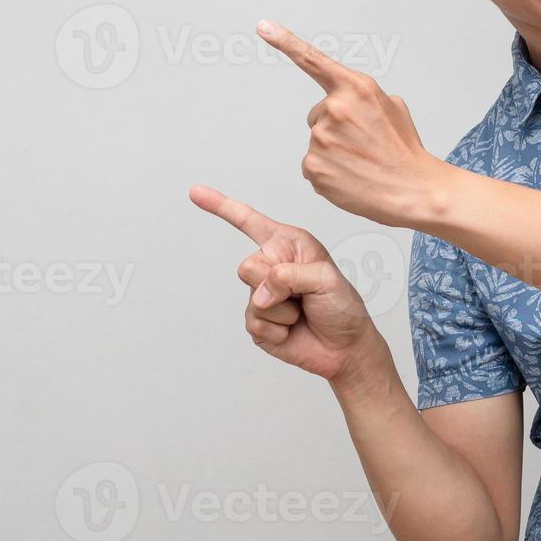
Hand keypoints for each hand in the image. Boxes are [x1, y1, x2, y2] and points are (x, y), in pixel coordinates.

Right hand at [188, 184, 382, 383]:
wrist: (345, 347)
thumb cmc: (342, 306)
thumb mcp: (326, 280)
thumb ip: (291, 276)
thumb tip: (260, 294)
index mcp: (288, 244)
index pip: (249, 222)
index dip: (221, 207)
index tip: (195, 193)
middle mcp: (271, 265)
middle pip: (247, 267)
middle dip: (274, 284)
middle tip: (302, 295)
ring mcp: (262, 294)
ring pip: (252, 298)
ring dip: (282, 311)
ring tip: (302, 312)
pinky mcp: (257, 322)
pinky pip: (255, 324)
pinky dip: (278, 330)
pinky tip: (293, 330)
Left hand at [256, 19, 442, 225]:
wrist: (413, 190)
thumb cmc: (405, 151)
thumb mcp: (393, 107)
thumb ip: (363, 96)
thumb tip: (348, 101)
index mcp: (357, 88)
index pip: (313, 60)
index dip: (284, 41)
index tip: (263, 26)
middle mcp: (335, 108)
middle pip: (317, 113)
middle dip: (335, 126)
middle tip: (363, 144)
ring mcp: (321, 138)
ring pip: (316, 141)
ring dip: (333, 151)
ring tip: (361, 162)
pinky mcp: (313, 166)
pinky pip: (312, 165)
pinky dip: (328, 172)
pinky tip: (350, 177)